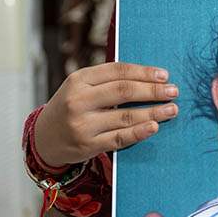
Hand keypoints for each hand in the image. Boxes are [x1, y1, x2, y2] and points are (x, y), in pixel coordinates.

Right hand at [33, 62, 178, 167]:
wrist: (43, 138)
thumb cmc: (71, 107)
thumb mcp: (81, 87)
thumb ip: (108, 80)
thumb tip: (150, 78)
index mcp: (79, 79)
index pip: (118, 71)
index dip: (144, 72)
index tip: (165, 75)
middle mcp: (79, 100)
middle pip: (124, 91)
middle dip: (153, 91)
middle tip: (174, 91)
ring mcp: (82, 124)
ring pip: (125, 116)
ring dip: (153, 112)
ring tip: (171, 109)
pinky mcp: (87, 145)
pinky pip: (119, 138)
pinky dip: (139, 132)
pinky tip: (154, 127)